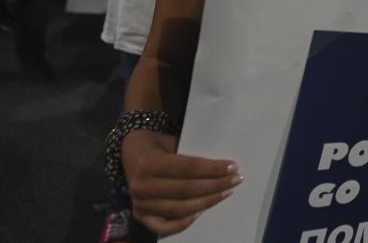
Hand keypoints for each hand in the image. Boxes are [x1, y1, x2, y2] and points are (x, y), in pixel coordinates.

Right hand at [123, 129, 240, 235]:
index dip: (212, 169)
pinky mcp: (140, 215)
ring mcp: (140, 203)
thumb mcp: (170, 141)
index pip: (187, 168)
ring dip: (207, 202)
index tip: (232, 167)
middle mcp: (141, 186)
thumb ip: (189, 155)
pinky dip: (183, 223)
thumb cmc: (157, 145)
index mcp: (149, 164)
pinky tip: (201, 213)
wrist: (131, 152)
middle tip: (235, 179)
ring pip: (180, 208)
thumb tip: (220, 166)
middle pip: (186, 189)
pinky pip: (164, 227)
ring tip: (225, 193)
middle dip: (215, 185)